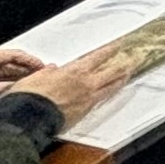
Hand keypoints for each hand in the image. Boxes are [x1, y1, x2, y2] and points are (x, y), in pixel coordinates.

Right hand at [1, 42, 136, 122]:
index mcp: (76, 71)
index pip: (98, 56)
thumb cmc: (30, 96)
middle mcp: (87, 84)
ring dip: (121, 80)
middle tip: (134, 60)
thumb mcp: (37, 76)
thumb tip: (53, 70)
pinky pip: (101, 100)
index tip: (119, 45)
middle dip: (124, 65)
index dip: (110, 49)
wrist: (30, 118)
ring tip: (128, 75)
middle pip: (112, 72)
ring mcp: (88, 99)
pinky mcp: (85, 112)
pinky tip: (109, 93)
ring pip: (111, 87)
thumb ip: (49, 72)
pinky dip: (107, 94)